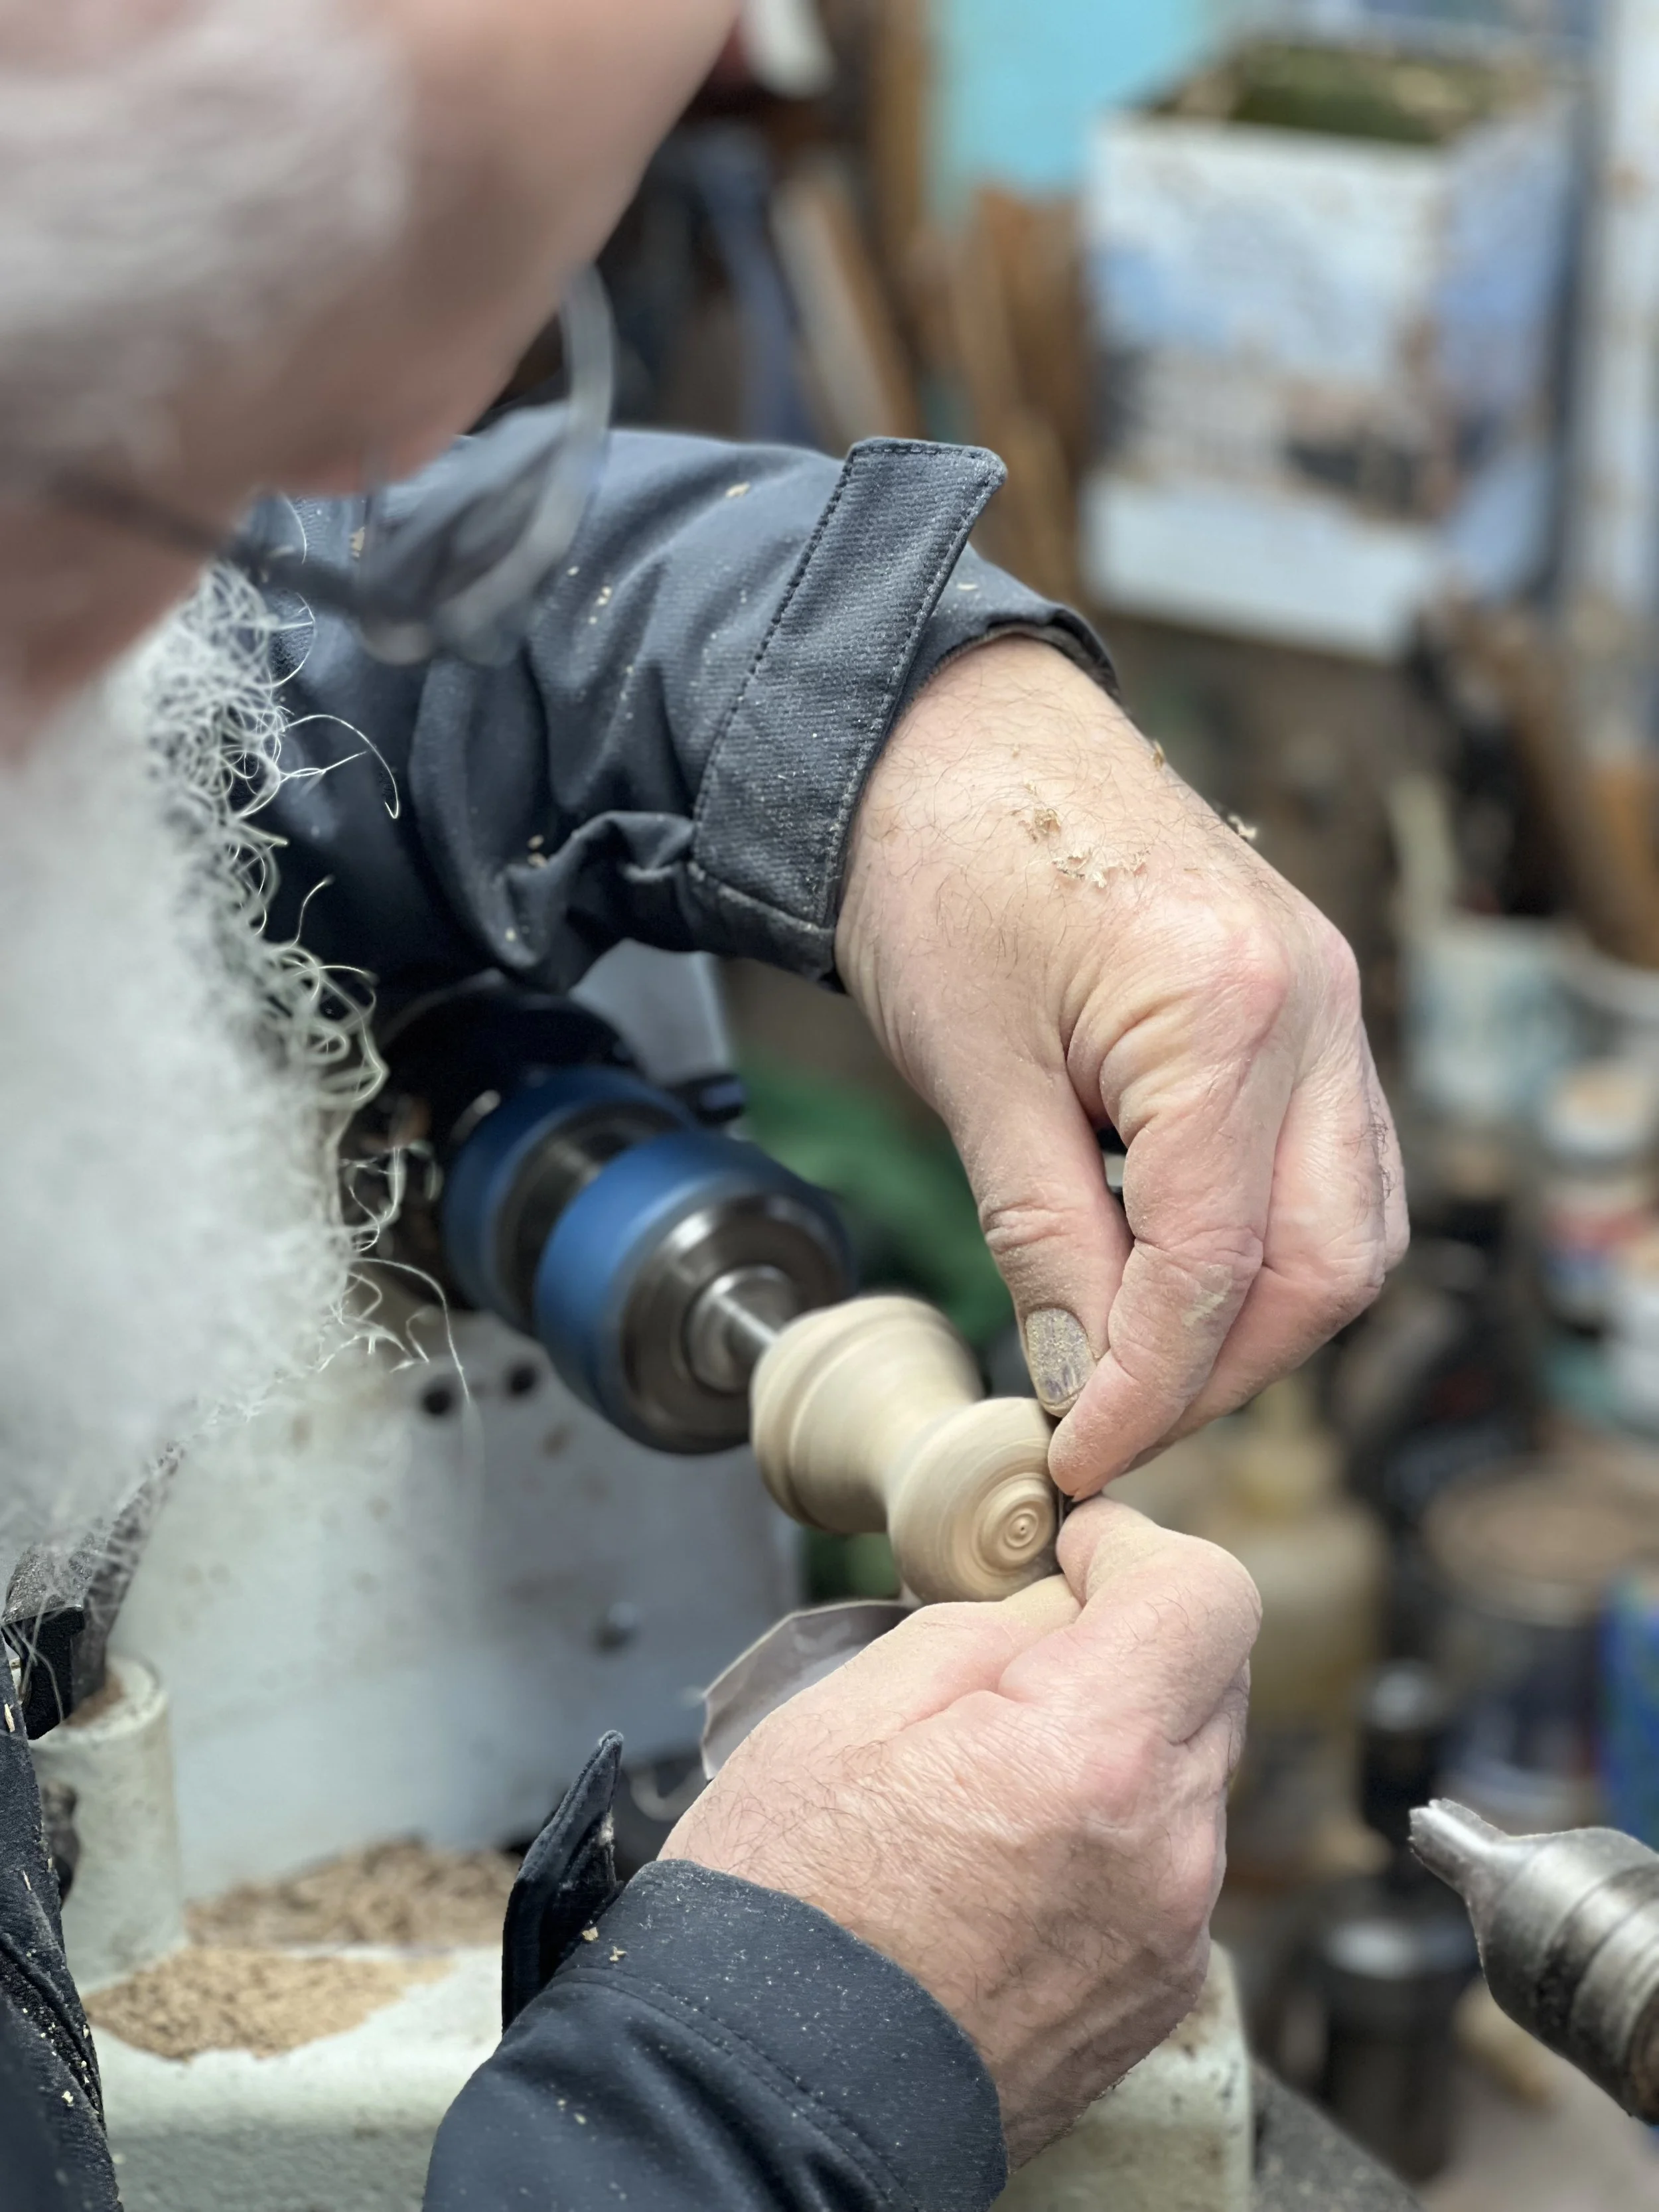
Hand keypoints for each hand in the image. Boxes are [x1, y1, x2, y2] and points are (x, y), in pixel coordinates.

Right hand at [662, 1501, 1257, 2165]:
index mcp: (1094, 1756)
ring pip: (1187, 1777)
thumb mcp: (851, 1705)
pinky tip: (1011, 1857)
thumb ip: (986, 1630)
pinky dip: (1115, 1834)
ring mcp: (1168, 1935)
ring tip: (996, 1776)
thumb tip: (1055, 1607)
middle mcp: (1164, 1850)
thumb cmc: (787, 1905)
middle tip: (1018, 1658)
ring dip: (1121, 1744)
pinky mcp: (1154, 1996)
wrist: (768, 2099)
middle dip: (1130, 1641)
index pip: (1208, 1597)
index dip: (1138, 1548)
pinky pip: (1168, 1868)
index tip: (1078, 1549)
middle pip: (1211, 1680)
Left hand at [835, 636, 1406, 1494]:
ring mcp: (1326, 998)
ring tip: (1140, 1362)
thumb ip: (1042, 1234)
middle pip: (1323, 1263)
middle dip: (1220, 1369)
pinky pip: (1329, 1163)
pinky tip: (1172, 1268)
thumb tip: (1078, 1374)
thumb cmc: (943, 865)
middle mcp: (1315, 1004)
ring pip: (1346, 1224)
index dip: (1146, 1387)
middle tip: (1113, 1421)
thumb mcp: (974, 1072)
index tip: (1079, 1454)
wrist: (951, 737)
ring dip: (1255, 1316)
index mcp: (1229, 1012)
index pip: (1213, 1265)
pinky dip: (1263, 1241)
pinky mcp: (1306, 1002)